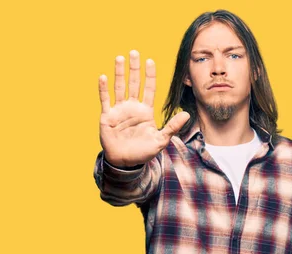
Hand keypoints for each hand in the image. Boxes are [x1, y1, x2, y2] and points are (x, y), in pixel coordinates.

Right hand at [98, 50, 189, 167]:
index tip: (150, 61)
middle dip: (134, 68)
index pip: (149, 89)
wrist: (125, 162)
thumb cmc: (143, 152)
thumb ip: (172, 127)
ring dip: (119, 73)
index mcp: (146, 111)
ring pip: (119, 87)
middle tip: (134, 52)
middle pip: (134, 83)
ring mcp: (119, 110)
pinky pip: (105, 100)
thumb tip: (187, 114)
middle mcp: (132, 107)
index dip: (150, 75)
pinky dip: (104, 88)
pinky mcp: (107, 116)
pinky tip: (104, 76)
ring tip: (120, 58)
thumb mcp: (161, 140)